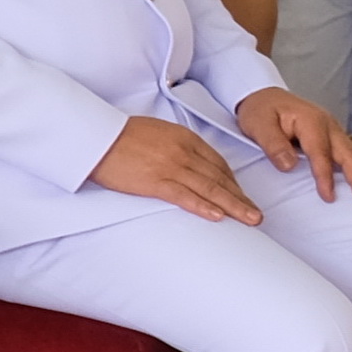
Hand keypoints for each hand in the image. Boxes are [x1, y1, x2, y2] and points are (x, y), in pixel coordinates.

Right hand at [89, 111, 256, 222]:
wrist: (94, 136)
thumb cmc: (119, 135)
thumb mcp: (156, 132)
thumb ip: (176, 145)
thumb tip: (188, 162)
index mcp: (184, 138)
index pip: (218, 163)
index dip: (233, 182)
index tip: (241, 196)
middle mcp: (183, 152)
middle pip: (219, 177)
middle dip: (240, 197)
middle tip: (257, 214)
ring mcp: (170, 166)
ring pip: (210, 188)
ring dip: (233, 205)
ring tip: (249, 219)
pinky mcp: (154, 181)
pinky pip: (185, 196)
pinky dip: (203, 206)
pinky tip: (218, 216)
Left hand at [233, 85, 351, 205]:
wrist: (263, 96)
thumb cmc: (260, 110)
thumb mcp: (258, 124)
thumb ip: (273, 144)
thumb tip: (288, 165)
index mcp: (310, 121)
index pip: (320, 152)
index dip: (325, 175)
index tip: (328, 196)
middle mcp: (328, 125)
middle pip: (349, 153)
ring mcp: (335, 131)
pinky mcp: (336, 137)